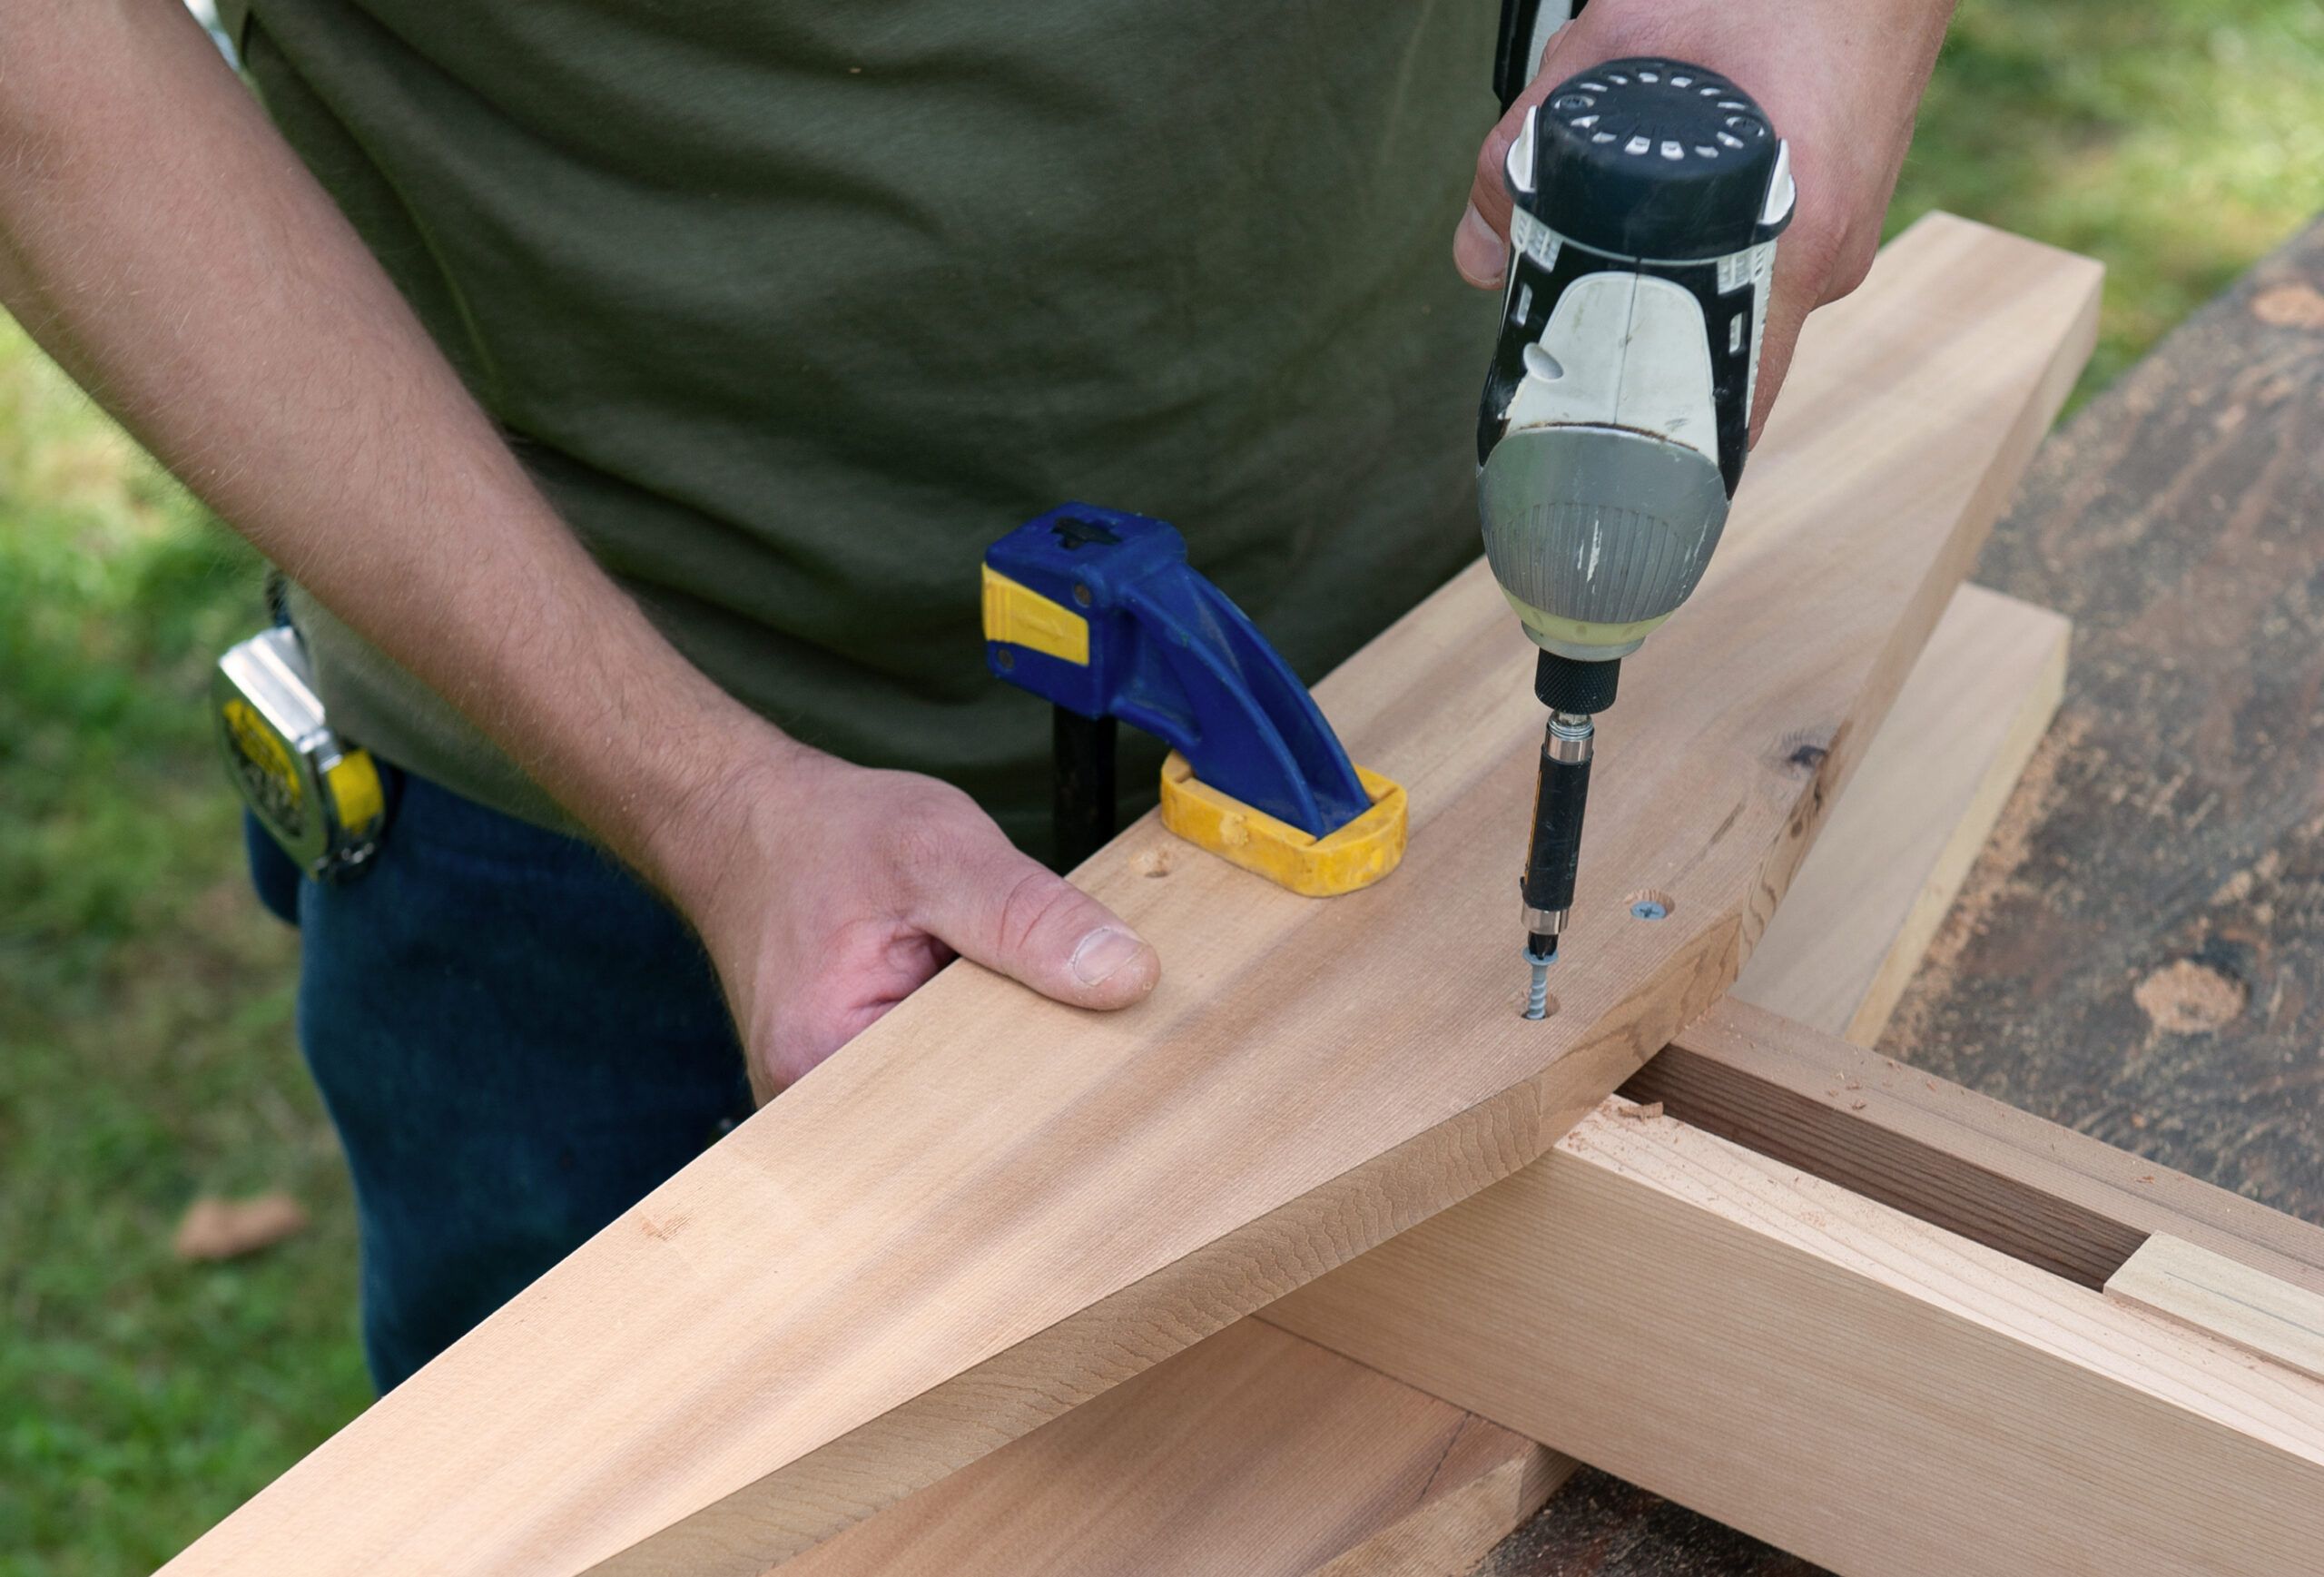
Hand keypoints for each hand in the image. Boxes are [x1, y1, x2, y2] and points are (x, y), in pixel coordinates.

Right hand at [662, 740, 1160, 1097]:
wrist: (748, 822)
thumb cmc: (828, 835)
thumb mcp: (942, 851)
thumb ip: (1032, 917)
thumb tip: (1127, 976)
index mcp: (824, 1059)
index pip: (965, 1117)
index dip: (1043, 1088)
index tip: (1113, 1064)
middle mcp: (817, 1102)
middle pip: (960, 1122)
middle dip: (1026, 1079)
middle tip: (1091, 1038)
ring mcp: (831, 1098)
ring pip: (954, 1105)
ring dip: (1001, 1063)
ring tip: (1035, 1019)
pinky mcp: (851, 1083)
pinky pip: (935, 1085)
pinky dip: (974, 1051)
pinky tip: (997, 1019)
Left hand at [1454, 0, 1954, 440]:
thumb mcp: (1613, 53)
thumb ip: (1522, 154)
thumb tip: (1478, 260)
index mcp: (1795, 242)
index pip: (1732, 408)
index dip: (1665, 455)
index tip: (1604, 475)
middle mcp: (1829, 258)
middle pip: (1711, 353)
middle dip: (1630, 349)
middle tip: (1564, 332)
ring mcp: (1845, 235)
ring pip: (1728, 297)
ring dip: (1664, 282)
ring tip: (1611, 227)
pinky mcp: (1843, 205)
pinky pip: (1757, 256)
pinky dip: (1702, 243)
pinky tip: (1667, 196)